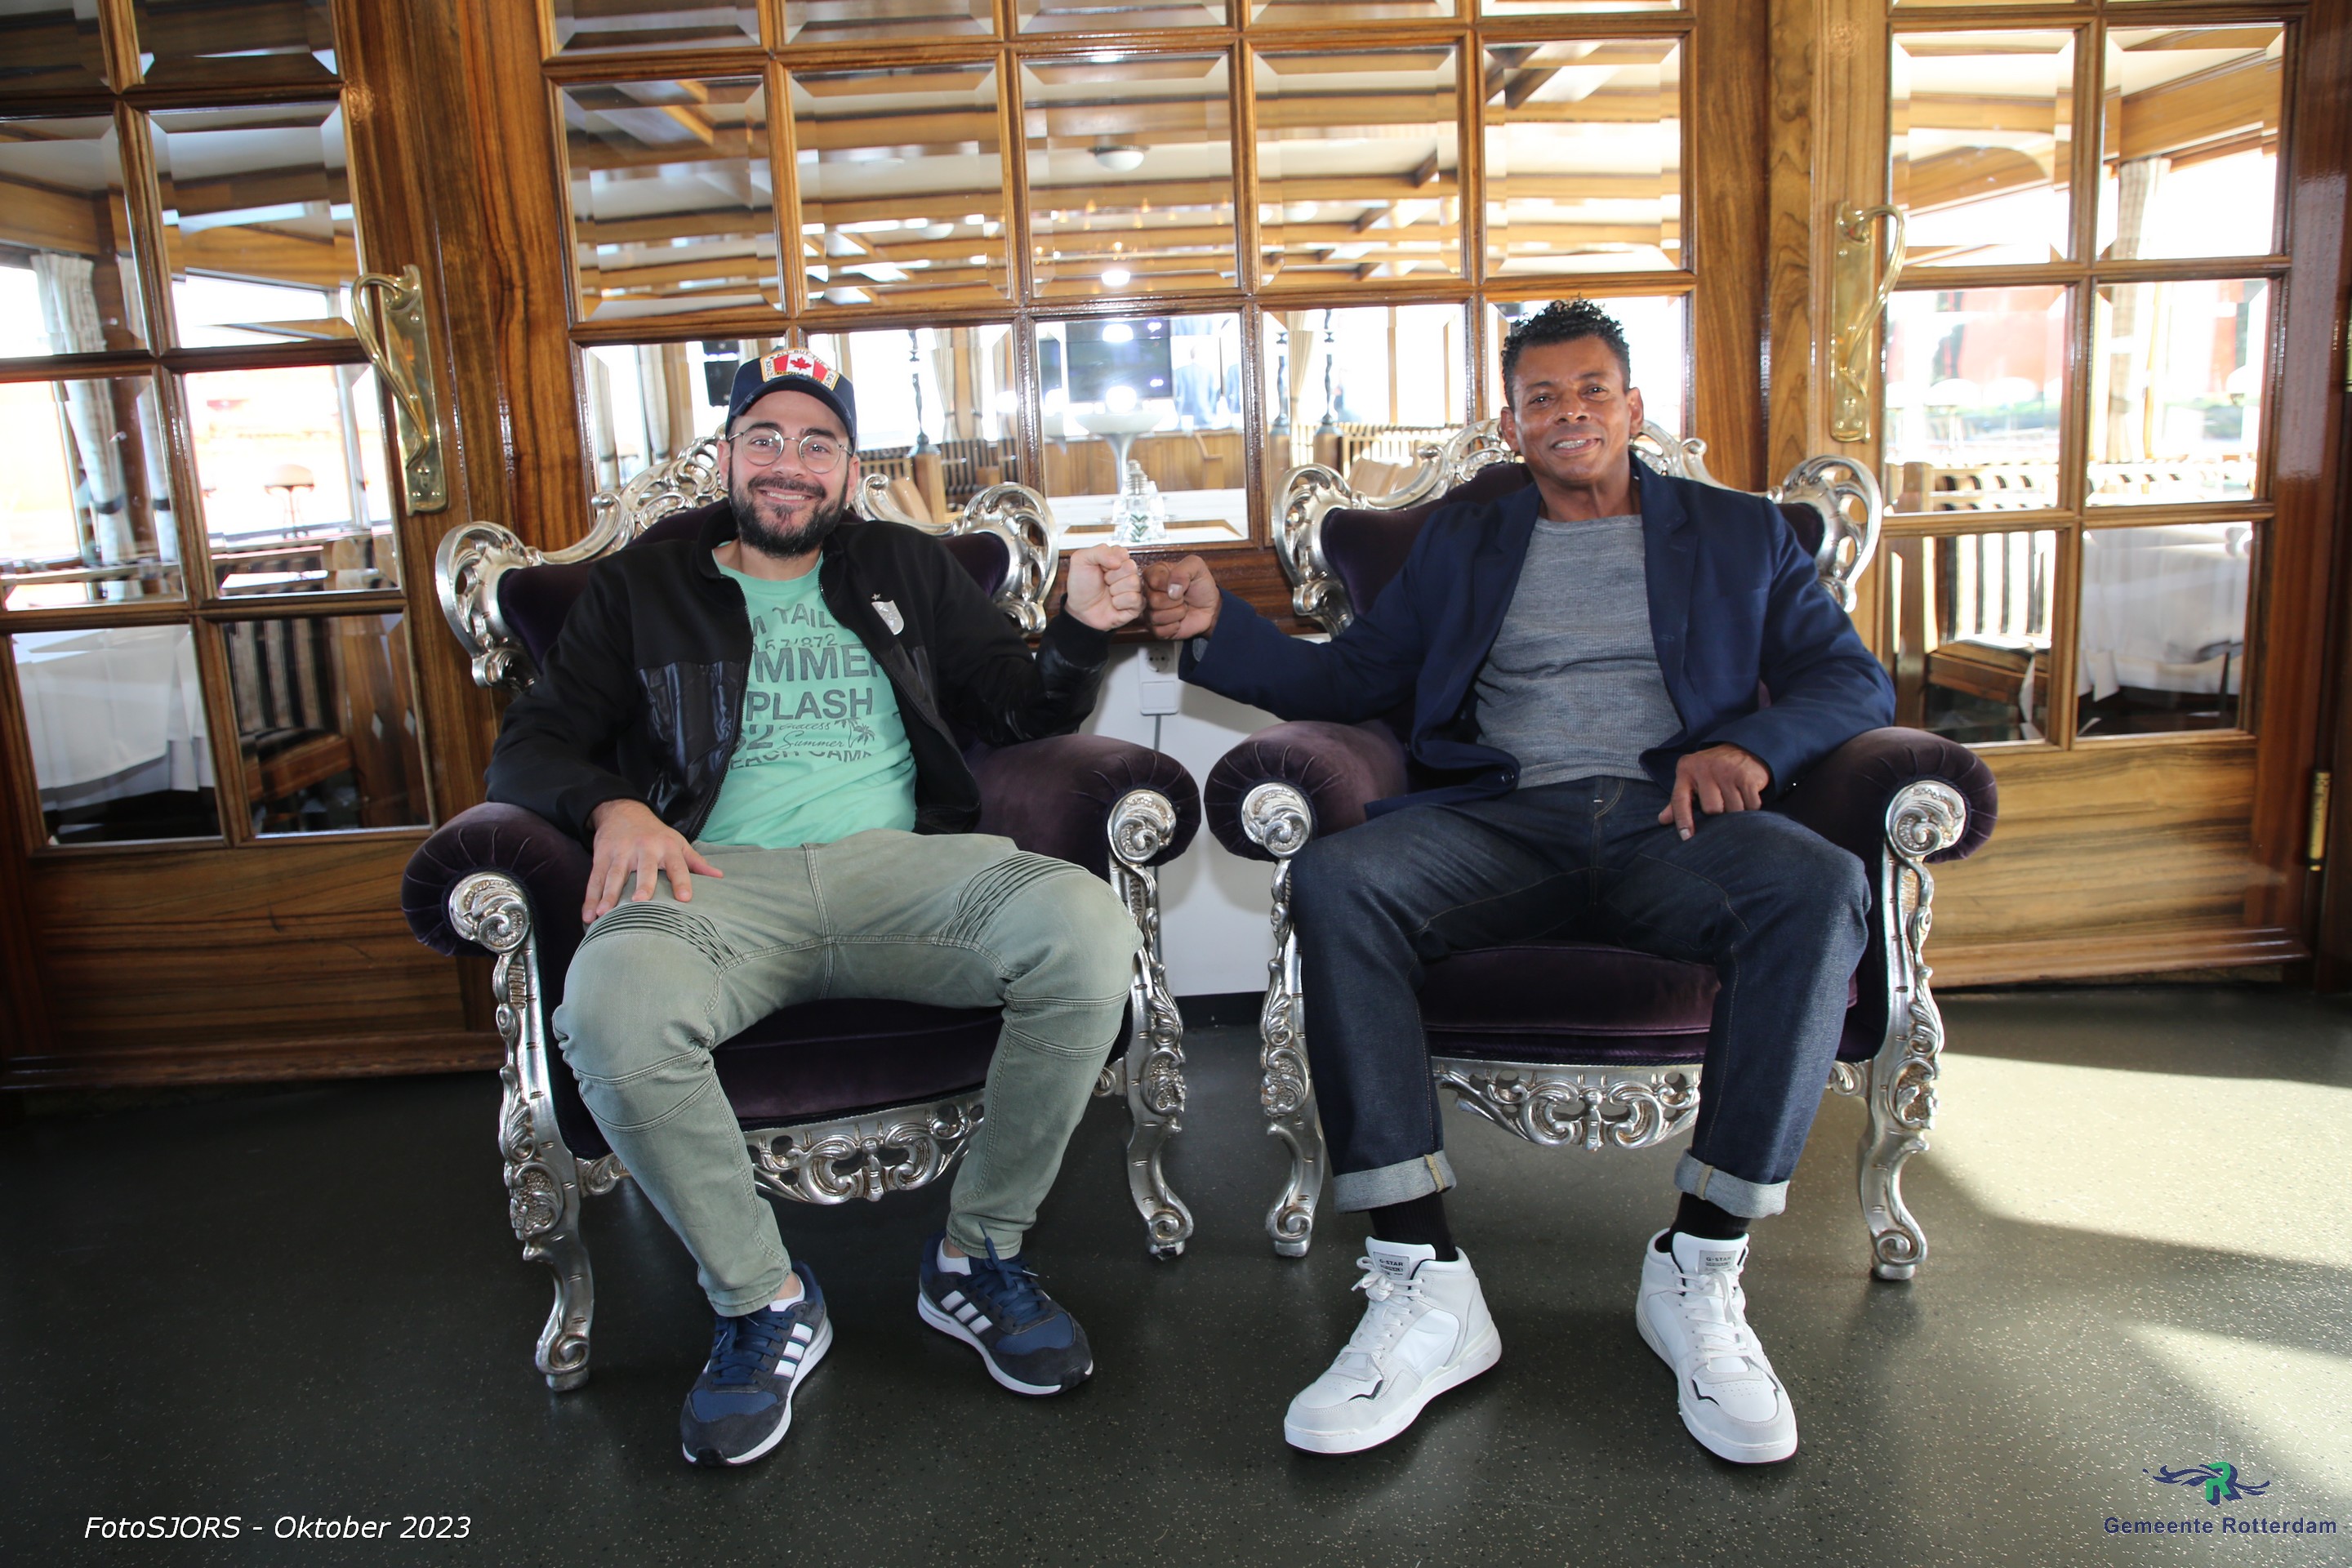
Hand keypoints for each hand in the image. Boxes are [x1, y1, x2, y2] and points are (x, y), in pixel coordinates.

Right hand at [585, 798, 722, 921]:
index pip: (677, 865)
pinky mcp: (601, 857)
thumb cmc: (655, 834)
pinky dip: (590, 898)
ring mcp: (620, 853)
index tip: (684, 898)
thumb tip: (719, 877)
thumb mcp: (678, 842)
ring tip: (603, 914)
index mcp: (666, 847)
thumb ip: (696, 862)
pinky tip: (588, 915)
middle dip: (642, 884)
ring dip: (608, 895)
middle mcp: (643, 849)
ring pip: (613, 876)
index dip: (681, 881)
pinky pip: (595, 879)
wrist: (622, 810)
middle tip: (639, 901)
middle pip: (643, 869)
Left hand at [1062, 543, 1142, 630]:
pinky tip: (1113, 603)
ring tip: (1108, 593)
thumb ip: (1100, 551)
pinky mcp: (1136, 605)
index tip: (1100, 568)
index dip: (1109, 562)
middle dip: (1112, 576)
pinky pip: (1135, 599)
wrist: (1079, 609)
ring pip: (1134, 582)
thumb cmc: (1081, 586)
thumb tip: (1121, 558)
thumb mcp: (1081, 560)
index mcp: (1117, 560)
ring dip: (1115, 590)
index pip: (1123, 553)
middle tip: (1104, 582)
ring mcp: (1133, 589)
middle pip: (1131, 567)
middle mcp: (1127, 573)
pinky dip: (1120, 602)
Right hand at [1144, 555, 1220, 640]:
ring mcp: (1150, 611)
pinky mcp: (1155, 628)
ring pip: (1156, 616)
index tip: (1182, 584)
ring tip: (1182, 607)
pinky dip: (1174, 626)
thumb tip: (1172, 588)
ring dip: (1177, 613)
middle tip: (1183, 597)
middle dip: (1176, 600)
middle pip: (1153, 600)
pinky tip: (1179, 620)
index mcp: (1153, 574)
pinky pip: (1159, 630)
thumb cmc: (1201, 585)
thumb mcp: (1196, 566)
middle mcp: (1148, 592)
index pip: (1153, 580)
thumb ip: (1183, 570)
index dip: (1170, 584)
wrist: (1210, 607)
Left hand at [1657, 744, 1769, 839]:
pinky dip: (1752, 807)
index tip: (1686, 838)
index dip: (1682, 820)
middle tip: (1723, 802)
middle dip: (1720, 813)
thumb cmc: (1712, 770)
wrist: (1742, 747)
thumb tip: (1662, 820)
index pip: (1679, 800)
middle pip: (1711, 810)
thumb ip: (1677, 800)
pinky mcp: (1747, 776)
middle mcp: (1705, 768)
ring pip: (1733, 810)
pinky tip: (1748, 795)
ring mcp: (1727, 771)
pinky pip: (1751, 805)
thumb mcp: (1691, 779)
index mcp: (1686, 770)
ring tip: (1737, 797)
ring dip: (1737, 811)